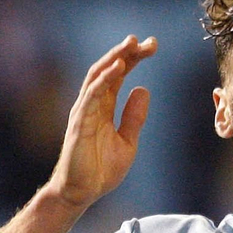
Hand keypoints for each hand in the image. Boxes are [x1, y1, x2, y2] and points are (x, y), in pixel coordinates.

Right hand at [44, 35, 156, 210]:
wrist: (83, 192)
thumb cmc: (101, 169)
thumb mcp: (127, 141)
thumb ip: (134, 116)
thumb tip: (143, 89)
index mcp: (104, 107)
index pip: (119, 76)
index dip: (134, 59)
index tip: (153, 46)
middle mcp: (92, 104)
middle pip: (109, 70)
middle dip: (127, 52)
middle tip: (147, 40)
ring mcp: (84, 111)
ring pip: (98, 76)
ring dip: (115, 58)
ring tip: (131, 44)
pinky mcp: (80, 122)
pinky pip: (91, 95)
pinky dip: (104, 79)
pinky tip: (118, 67)